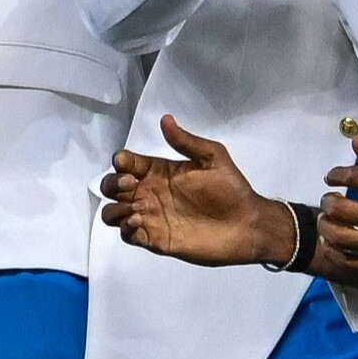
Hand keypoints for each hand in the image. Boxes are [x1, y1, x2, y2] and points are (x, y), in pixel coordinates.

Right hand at [101, 115, 291, 266]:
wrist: (246, 225)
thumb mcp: (213, 158)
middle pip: (111, 187)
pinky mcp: (154, 239)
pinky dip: (126, 229)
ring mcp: (150, 217)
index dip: (121, 161)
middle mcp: (149, 193)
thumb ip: (187, 142)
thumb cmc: (231, 190)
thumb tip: (165, 119)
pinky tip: (140, 224)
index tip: (126, 164)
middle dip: (112, 184)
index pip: (127, 163)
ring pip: (112, 213)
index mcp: (159, 172)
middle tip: (130, 186)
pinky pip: (127, 235)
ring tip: (136, 209)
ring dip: (115, 209)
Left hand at [315, 139, 357, 283]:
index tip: (332, 177)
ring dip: (326, 227)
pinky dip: (335, 251)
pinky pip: (350, 262)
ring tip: (328, 221)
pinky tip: (334, 242)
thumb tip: (356, 142)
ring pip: (342, 238)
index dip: (338, 174)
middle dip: (328, 202)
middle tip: (329, 201)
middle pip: (343, 210)